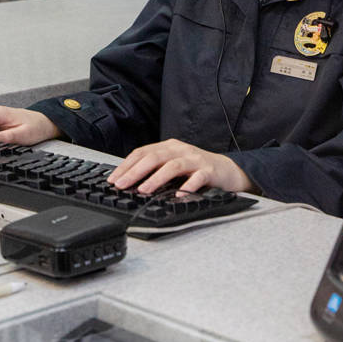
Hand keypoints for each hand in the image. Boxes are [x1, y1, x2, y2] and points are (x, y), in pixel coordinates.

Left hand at [107, 138, 253, 194]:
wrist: (229, 171)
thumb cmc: (198, 170)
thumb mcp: (174, 165)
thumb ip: (156, 169)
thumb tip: (129, 182)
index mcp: (169, 146)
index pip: (143, 152)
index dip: (126, 166)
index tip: (113, 180)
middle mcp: (181, 150)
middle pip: (154, 157)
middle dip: (135, 172)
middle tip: (122, 185)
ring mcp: (196, 159)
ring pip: (172, 166)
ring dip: (156, 178)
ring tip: (143, 190)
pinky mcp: (209, 171)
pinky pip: (197, 178)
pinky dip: (186, 187)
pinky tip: (177, 195)